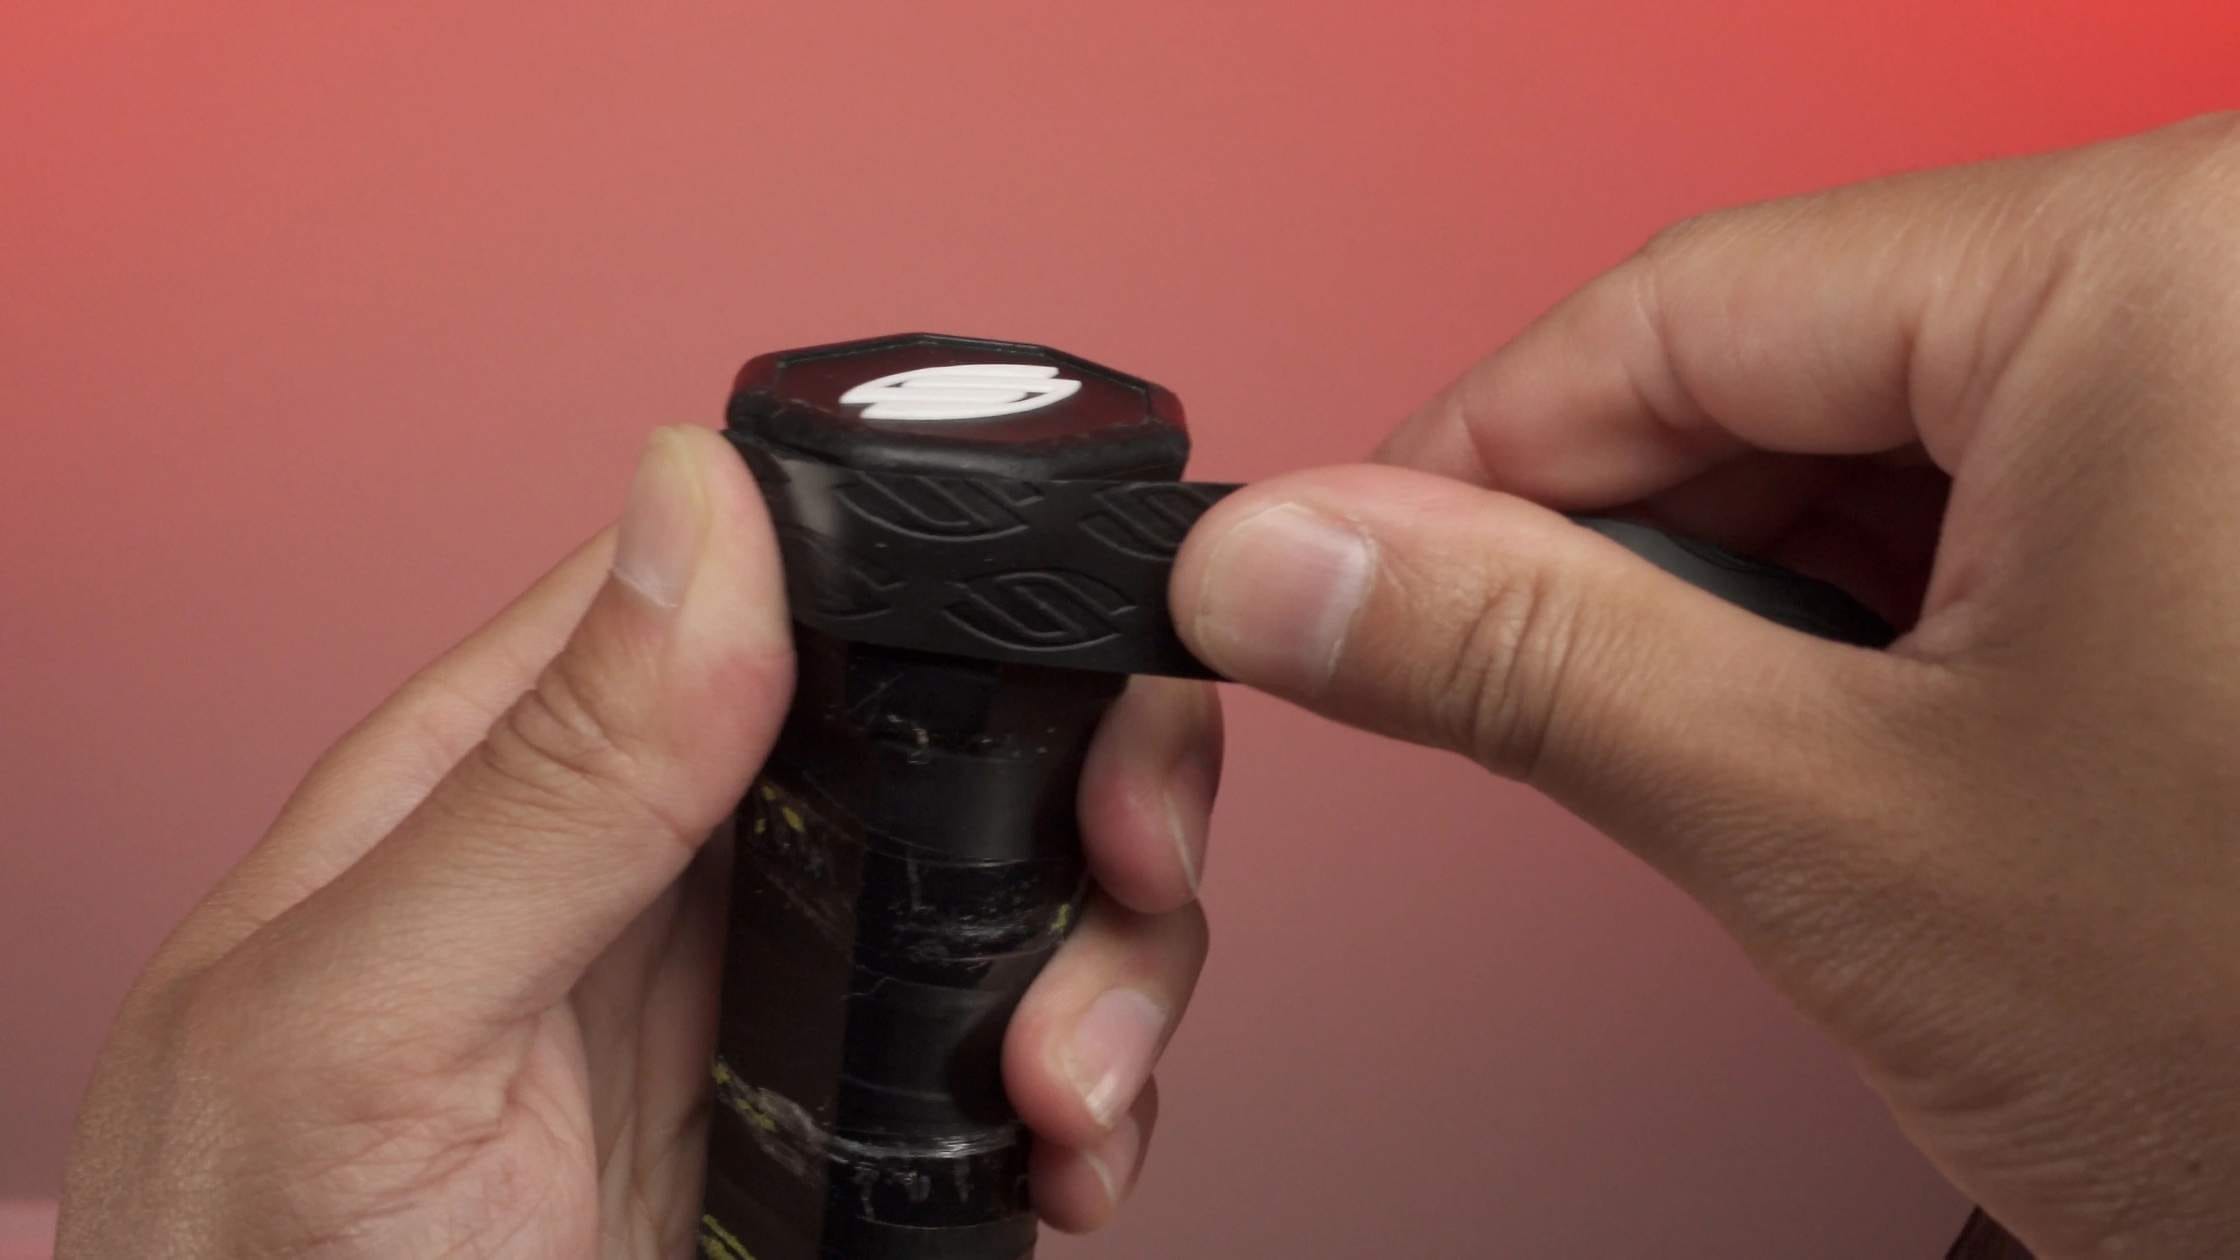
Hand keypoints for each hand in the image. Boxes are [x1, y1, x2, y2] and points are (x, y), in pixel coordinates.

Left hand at [56, 426, 1216, 1255]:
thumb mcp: (371, 1027)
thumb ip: (544, 780)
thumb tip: (698, 499)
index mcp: (530, 772)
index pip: (763, 576)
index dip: (933, 576)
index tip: (1058, 651)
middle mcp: (667, 867)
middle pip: (941, 718)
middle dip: (1078, 774)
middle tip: (1123, 869)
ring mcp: (765, 1004)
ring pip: (1008, 886)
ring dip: (1104, 956)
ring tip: (1067, 1092)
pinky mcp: (833, 1139)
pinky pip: (1011, 1058)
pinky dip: (1090, 1096)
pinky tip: (1062, 1163)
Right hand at [1172, 114, 2239, 1257]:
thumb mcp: (1839, 825)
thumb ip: (1523, 659)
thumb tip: (1294, 564)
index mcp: (2165, 272)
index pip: (1674, 302)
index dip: (1468, 457)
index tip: (1350, 563)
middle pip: (1791, 358)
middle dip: (1636, 552)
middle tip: (1543, 711)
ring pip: (1905, 435)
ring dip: (1780, 602)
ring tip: (1785, 776)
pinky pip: (2032, 492)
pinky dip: (1916, 620)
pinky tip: (1914, 750)